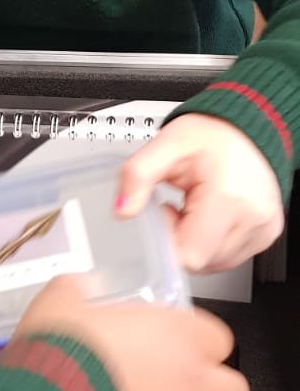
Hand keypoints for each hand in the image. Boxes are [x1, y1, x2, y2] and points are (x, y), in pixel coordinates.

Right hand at [15, 277, 247, 390]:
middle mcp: (187, 382)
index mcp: (175, 335)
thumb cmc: (59, 359)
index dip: (199, 341)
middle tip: (178, 384)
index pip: (218, 338)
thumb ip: (75, 293)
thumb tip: (74, 289)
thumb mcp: (58, 305)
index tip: (176, 341)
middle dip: (211, 389)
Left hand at [115, 113, 283, 273]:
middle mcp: (252, 216)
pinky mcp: (267, 233)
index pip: (189, 255)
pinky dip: (214, 242)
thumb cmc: (212, 135)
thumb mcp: (164, 146)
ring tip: (199, 206)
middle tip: (181, 204)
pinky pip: (231, 256)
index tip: (167, 210)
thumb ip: (137, 176)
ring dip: (197, 241)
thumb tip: (123, 209)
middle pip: (200, 262)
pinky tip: (213, 215)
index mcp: (228, 196)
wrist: (246, 126)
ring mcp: (263, 228)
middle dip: (181, 238)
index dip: (169, 238)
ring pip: (215, 263)